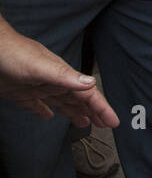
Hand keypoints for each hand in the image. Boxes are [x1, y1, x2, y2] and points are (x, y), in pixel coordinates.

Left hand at [0, 22, 119, 126]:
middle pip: (77, 100)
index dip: (102, 108)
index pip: (87, 95)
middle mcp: (52, 82)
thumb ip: (64, 76)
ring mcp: (37, 87)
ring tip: (84, 122)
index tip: (113, 121)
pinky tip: (47, 116)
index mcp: (61, 77)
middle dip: (93, 112)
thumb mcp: (40, 66)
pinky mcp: (21, 92)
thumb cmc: (12, 54)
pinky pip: (37, 105)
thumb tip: (90, 82)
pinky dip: (44, 111)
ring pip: (61, 103)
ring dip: (74, 112)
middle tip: (105, 124)